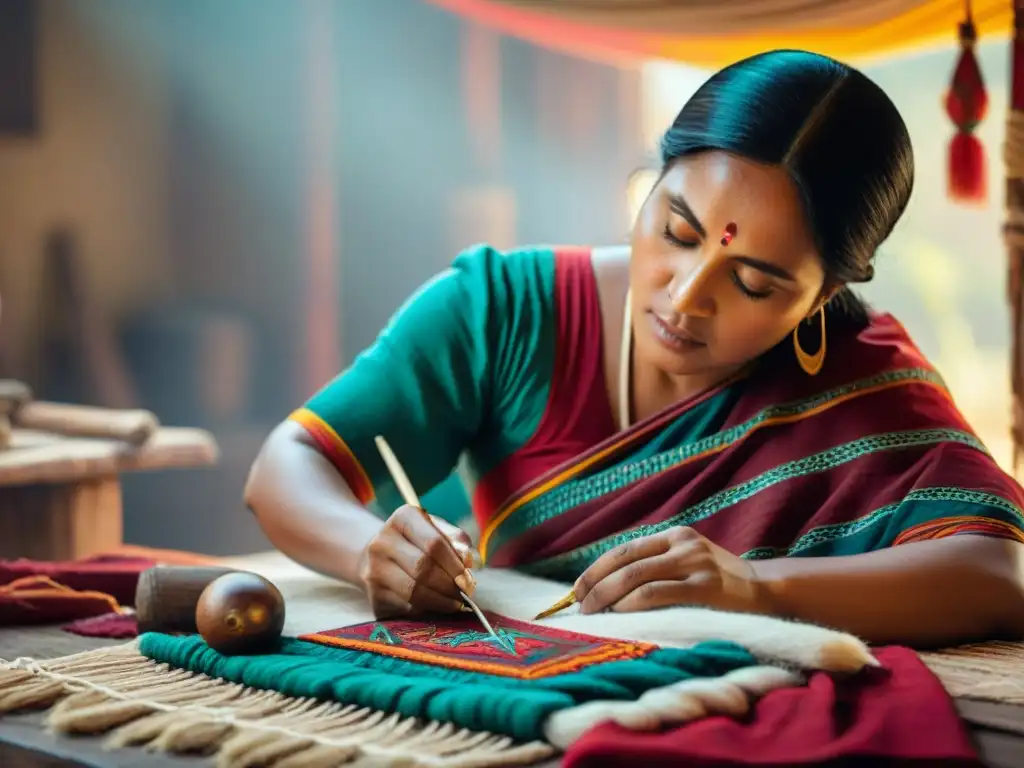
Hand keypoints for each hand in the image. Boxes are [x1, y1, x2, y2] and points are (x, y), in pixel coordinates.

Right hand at [358, 505, 475, 617]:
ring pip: (414, 591)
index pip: (434, 543)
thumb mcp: (436, 530)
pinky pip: (406, 608)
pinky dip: (427, 610)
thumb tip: (469, 561)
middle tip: (465, 594)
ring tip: (455, 602)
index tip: (468, 579)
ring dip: (441, 601)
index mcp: (402, 519)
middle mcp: (382, 542)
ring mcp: (373, 570)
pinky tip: (437, 607)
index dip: (455, 564)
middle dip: (449, 584)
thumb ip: (456, 540)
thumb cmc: (415, 542)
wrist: (374, 557)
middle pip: (423, 568)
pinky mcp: (373, 596)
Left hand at [573, 527, 764, 614]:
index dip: (597, 568)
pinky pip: (656, 592)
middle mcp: (682, 544)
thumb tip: (610, 588)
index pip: (625, 549)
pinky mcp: (704, 586)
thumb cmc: (723, 587)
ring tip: (593, 613)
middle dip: (595, 583)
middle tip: (579, 605)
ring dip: (607, 595)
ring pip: (635, 575)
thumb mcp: (690, 564)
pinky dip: (631, 603)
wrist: (770, 593)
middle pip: (624, 560)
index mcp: (675, 536)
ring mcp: (694, 562)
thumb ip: (660, 568)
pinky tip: (619, 613)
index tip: (578, 589)